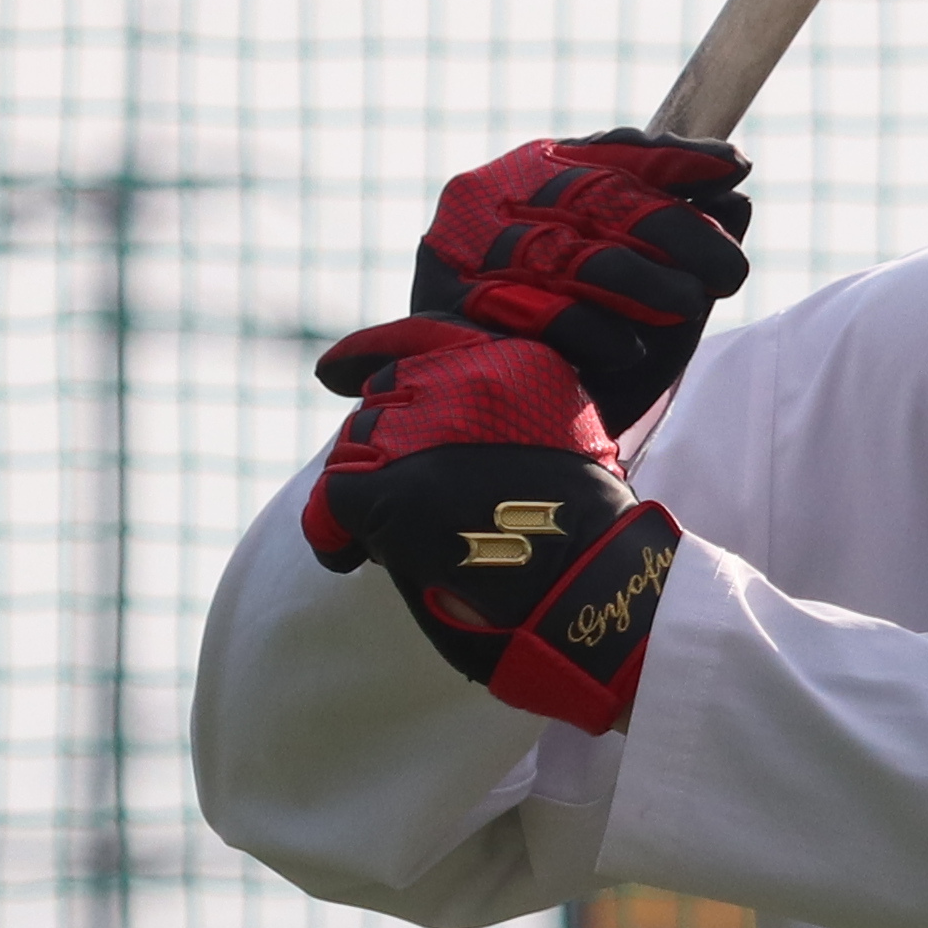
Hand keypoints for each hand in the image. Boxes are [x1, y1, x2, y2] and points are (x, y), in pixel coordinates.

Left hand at [300, 326, 682, 732]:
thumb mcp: (560, 440)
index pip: (423, 336)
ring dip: (365, 491)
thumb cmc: (585, 539)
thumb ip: (498, 415)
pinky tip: (349, 557)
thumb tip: (426, 430)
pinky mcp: (391, 487)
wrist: (595, 591)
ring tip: (395, 539)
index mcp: (516, 362)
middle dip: (381, 447)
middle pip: (383, 396)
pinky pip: (332, 500)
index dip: (370, 352)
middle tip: (400, 498)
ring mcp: (424, 431)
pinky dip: (333, 533)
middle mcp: (466, 376)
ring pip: (355, 448)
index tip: (333, 372)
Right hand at [364, 130, 751, 433]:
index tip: (735, 169)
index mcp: (534, 181)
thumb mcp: (654, 299)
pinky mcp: (454, 314)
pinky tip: (628, 348)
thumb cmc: (589, 362)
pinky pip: (531, 310)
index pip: (608, 153)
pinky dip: (588, 327)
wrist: (516, 446)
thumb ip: (687, 247)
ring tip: (691, 304)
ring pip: (566, 250)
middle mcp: (492, 202)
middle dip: (674, 230)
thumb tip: (736, 198)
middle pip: (596, 197)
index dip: (671, 160)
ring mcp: (466, 255)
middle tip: (731, 270)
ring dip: (639, 277)